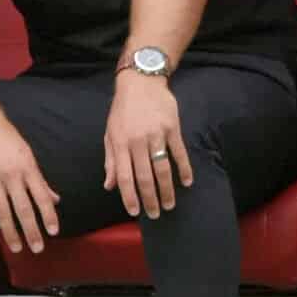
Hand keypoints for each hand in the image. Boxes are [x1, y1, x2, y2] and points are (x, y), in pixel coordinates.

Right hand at [0, 105, 59, 254]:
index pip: (41, 196)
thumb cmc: (8, 141)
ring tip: (18, 248)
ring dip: (10, 232)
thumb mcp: (28, 156)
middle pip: (23, 208)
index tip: (53, 231)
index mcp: (28, 168)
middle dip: (31, 230)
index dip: (48, 215)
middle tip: (38, 248)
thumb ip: (40, 181)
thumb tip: (55, 200)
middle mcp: (11, 174)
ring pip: (2, 211)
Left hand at [104, 71, 190, 217]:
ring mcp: (156, 134)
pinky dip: (184, 169)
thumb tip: (109, 186)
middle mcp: (138, 140)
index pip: (124, 176)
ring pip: (162, 168)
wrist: (141, 81)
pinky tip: (187, 182)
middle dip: (150, 199)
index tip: (135, 212)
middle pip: (145, 176)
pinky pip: (179, 152)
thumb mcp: (110, 133)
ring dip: (167, 189)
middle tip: (155, 214)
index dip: (129, 196)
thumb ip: (111, 160)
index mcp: (120, 143)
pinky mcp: (172, 127)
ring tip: (169, 204)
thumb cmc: (122, 110)